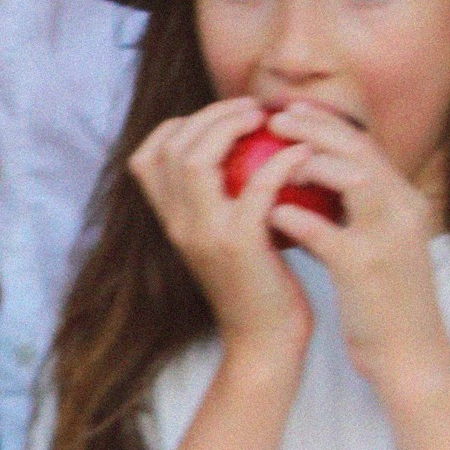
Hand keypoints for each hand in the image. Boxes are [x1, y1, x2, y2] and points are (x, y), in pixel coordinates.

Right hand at [128, 101, 315, 367]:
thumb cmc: (257, 285)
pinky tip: (302, 152)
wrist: (265, 341)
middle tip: (253, 108)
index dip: (180, 124)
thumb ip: (218, 200)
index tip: (222, 117)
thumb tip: (236, 152)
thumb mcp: (223, 238)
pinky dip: (281, 161)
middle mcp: (177, 225)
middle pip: (171, 147)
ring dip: (233, 128)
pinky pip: (255, 187)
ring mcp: (203, 236)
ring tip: (269, 121)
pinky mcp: (238, 247)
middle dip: (212, 114)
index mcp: (170, 221)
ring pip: (196, 159)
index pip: (147, 156)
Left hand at [244, 102, 449, 395]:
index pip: (367, 147)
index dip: (328, 125)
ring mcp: (387, 239)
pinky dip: (299, 219)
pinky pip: (330, 234)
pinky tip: (272, 214)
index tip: (293, 112)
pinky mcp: (367, 270)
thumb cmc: (386, 305)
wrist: (413, 356)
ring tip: (273, 157)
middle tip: (275, 118)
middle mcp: (403, 212)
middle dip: (316, 128)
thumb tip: (309, 186)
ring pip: (354, 179)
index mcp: (405, 203)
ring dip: (311, 163)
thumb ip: (352, 214)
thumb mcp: (377, 247)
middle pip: (360, 151)